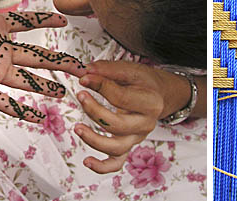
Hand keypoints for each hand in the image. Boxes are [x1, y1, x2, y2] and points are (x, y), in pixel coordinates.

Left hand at [0, 0, 85, 122]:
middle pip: (34, 55)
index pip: (24, 22)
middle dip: (58, 61)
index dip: (44, 20)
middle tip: (81, 66)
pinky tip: (39, 116)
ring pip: (24, 79)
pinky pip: (2, 100)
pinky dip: (21, 109)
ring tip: (66, 92)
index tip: (63, 19)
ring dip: (45, 86)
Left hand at [73, 61, 190, 172]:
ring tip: (77, 128)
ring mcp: (137, 138)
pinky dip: (102, 166)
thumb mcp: (131, 70)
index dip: (100, 87)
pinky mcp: (129, 146)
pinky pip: (116, 163)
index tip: (84, 79)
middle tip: (81, 96)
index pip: (121, 98)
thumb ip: (108, 70)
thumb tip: (86, 72)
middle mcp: (146, 124)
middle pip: (118, 125)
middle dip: (95, 111)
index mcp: (150, 102)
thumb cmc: (144, 82)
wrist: (159, 95)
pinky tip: (87, 161)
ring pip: (116, 148)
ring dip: (94, 140)